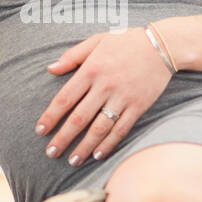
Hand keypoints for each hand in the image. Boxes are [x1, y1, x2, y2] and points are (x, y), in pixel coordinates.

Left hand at [35, 28, 172, 166]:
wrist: (162, 45)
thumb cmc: (126, 41)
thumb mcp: (96, 40)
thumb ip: (72, 56)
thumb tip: (50, 69)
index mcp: (91, 69)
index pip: (65, 98)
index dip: (51, 117)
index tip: (40, 131)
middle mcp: (104, 86)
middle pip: (79, 118)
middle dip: (63, 138)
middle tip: (51, 153)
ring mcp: (122, 98)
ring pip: (99, 128)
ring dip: (84, 147)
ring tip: (72, 160)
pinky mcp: (138, 106)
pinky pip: (121, 129)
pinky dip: (109, 144)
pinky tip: (97, 155)